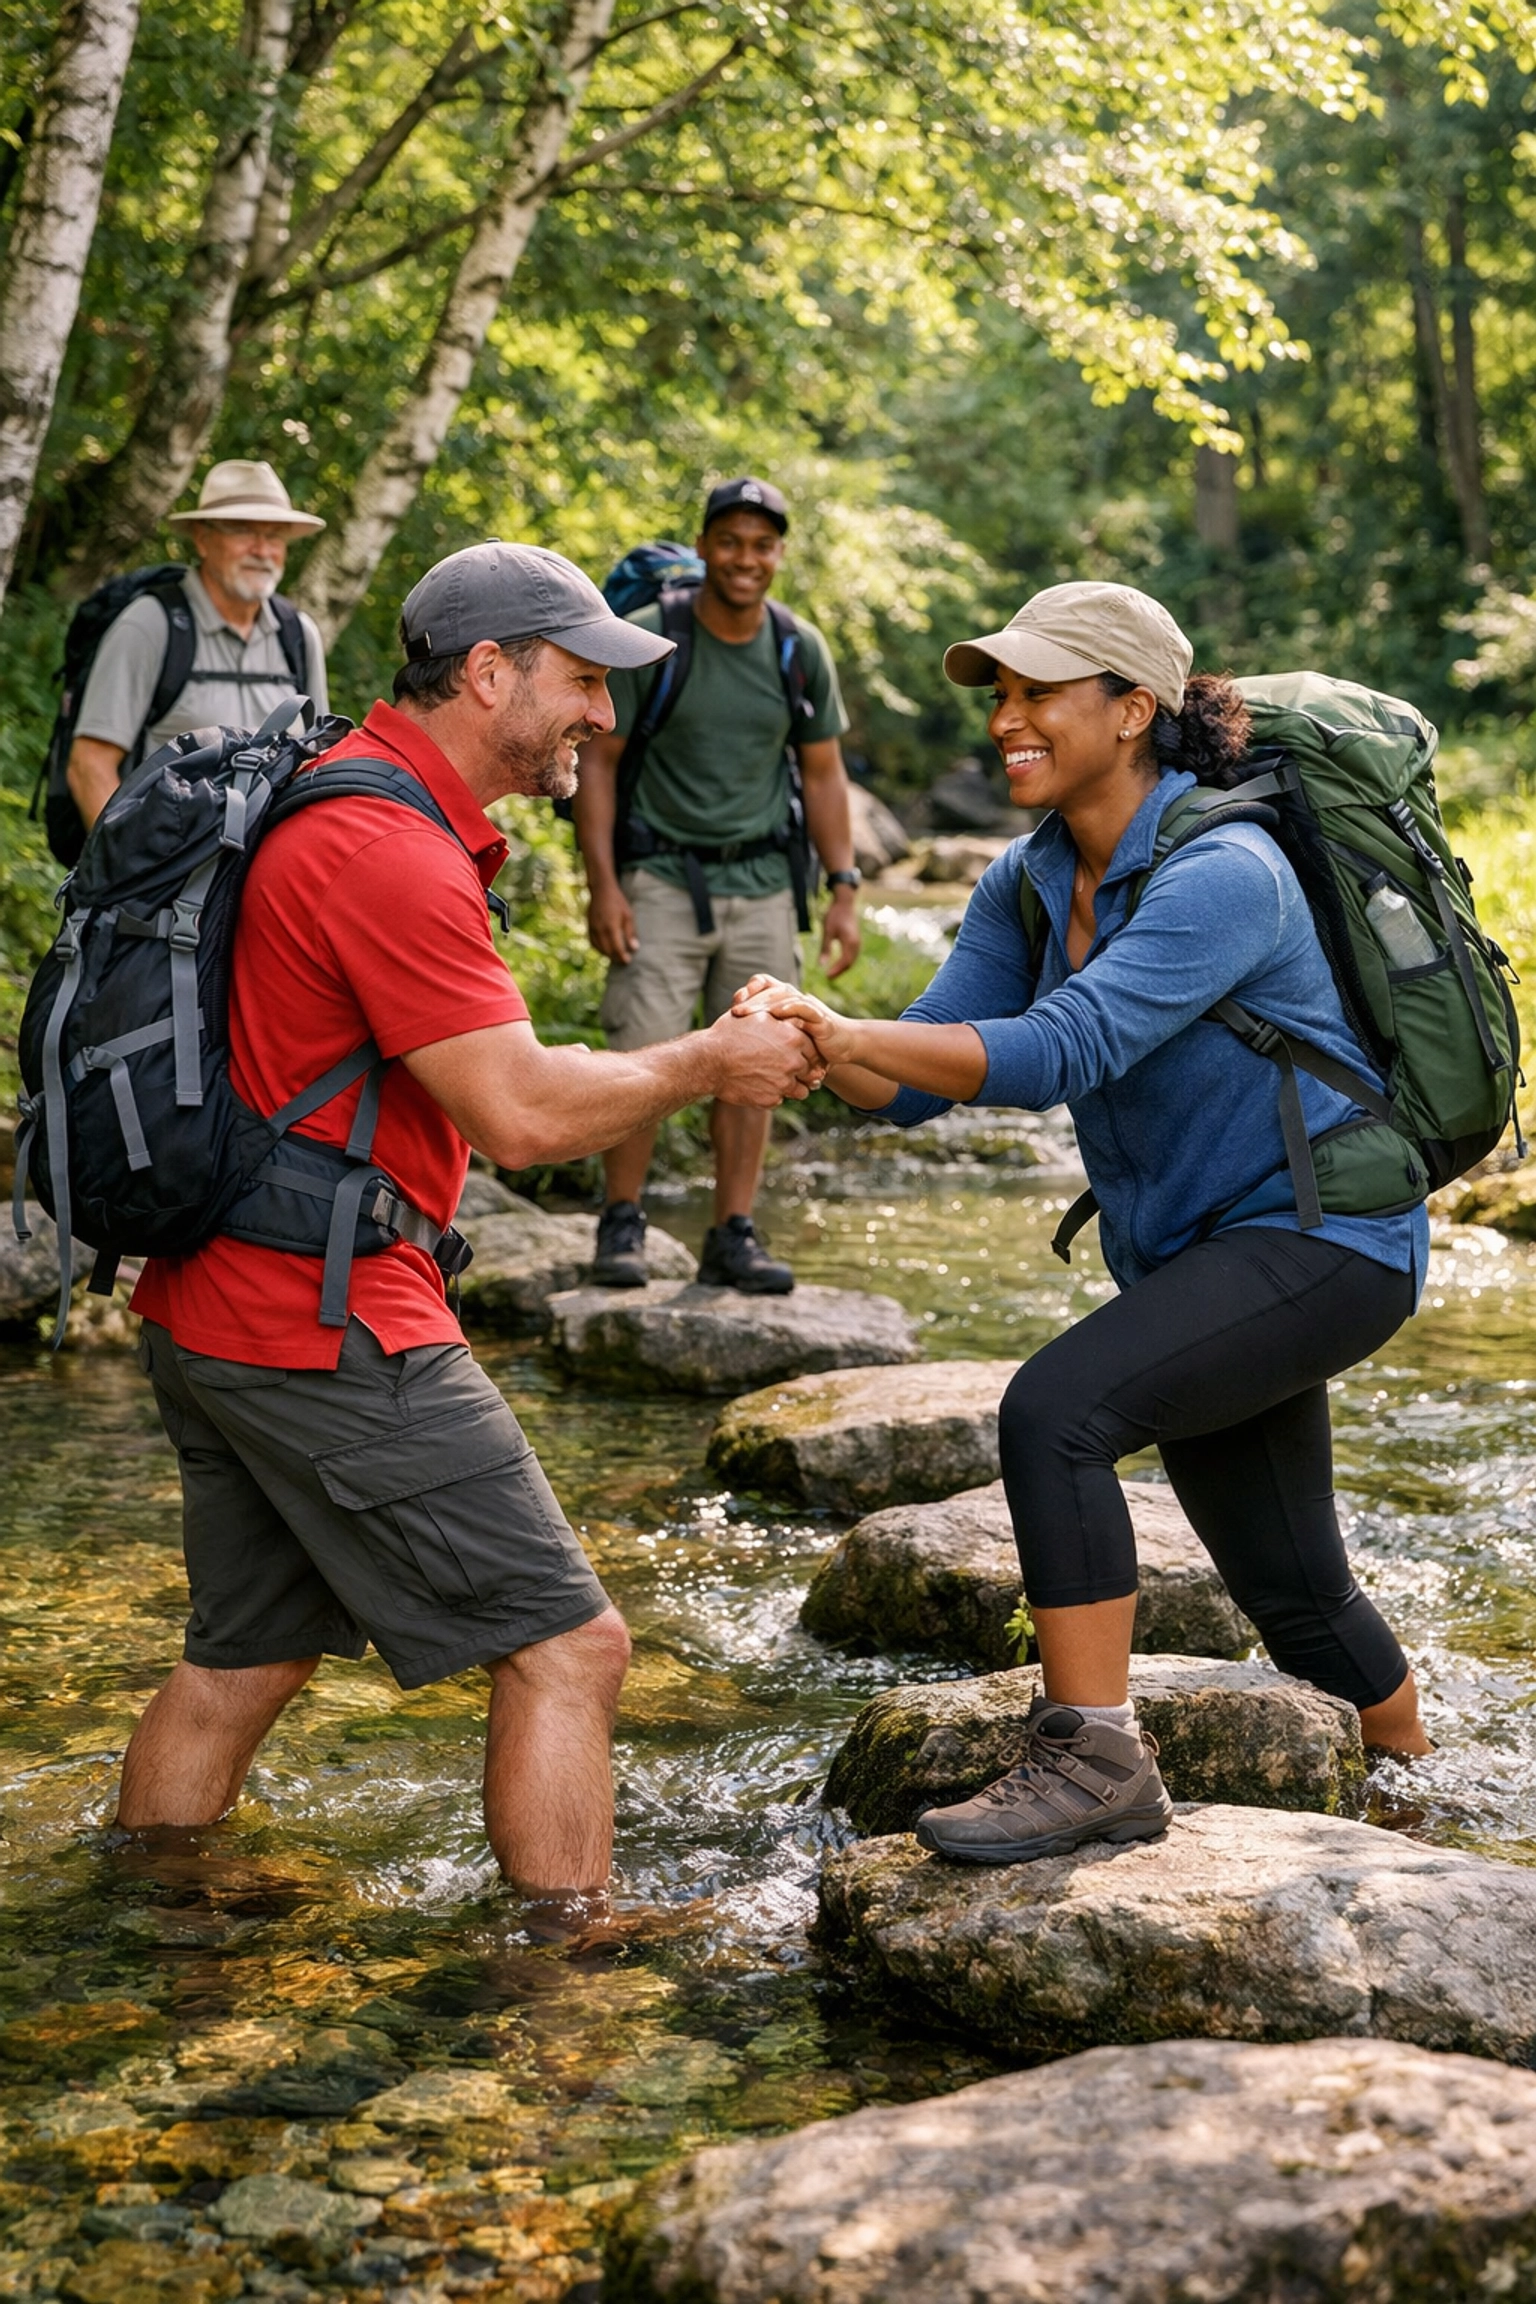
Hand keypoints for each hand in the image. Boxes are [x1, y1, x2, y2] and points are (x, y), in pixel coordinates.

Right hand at [587, 882, 637, 962]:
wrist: (601, 891)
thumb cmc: (618, 902)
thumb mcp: (628, 916)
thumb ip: (630, 933)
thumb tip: (634, 948)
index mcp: (611, 927)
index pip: (617, 948)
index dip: (622, 957)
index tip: (628, 961)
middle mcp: (600, 930)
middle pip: (607, 950)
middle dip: (616, 958)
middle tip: (624, 961)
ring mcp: (592, 929)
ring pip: (599, 948)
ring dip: (607, 955)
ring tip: (616, 957)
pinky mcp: (589, 927)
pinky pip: (593, 943)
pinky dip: (599, 949)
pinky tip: (606, 950)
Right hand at [704, 1008, 822, 1105]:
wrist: (709, 1060)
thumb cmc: (730, 1033)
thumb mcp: (759, 1017)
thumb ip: (783, 1019)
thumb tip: (798, 1016)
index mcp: (794, 1039)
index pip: (815, 1050)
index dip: (807, 1053)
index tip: (799, 1055)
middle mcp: (793, 1062)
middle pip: (811, 1071)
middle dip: (801, 1070)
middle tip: (786, 1067)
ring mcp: (782, 1083)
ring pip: (801, 1090)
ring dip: (792, 1086)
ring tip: (776, 1079)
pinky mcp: (770, 1099)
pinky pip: (780, 1099)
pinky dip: (773, 1095)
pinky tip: (759, 1085)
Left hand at [731, 979, 858, 1067]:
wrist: (842, 1048)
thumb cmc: (810, 1045)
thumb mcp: (784, 1038)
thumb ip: (765, 1035)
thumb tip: (735, 1040)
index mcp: (785, 1000)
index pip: (763, 985)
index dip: (747, 992)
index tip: (733, 1008)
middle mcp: (795, 998)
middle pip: (769, 990)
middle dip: (749, 1000)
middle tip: (734, 1011)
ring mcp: (807, 1005)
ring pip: (782, 996)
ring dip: (762, 1004)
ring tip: (745, 1012)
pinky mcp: (820, 1016)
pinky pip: (803, 1008)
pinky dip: (790, 1008)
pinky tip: (776, 1013)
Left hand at [819, 887, 860, 979]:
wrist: (845, 903)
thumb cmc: (835, 915)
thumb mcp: (827, 931)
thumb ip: (825, 948)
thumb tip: (821, 965)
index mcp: (850, 941)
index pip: (845, 961)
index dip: (836, 970)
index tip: (827, 976)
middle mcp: (856, 943)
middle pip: (850, 963)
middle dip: (839, 972)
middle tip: (828, 978)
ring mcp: (857, 943)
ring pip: (852, 960)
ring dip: (842, 968)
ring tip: (832, 974)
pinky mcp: (855, 942)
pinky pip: (852, 956)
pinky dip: (845, 962)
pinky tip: (837, 965)